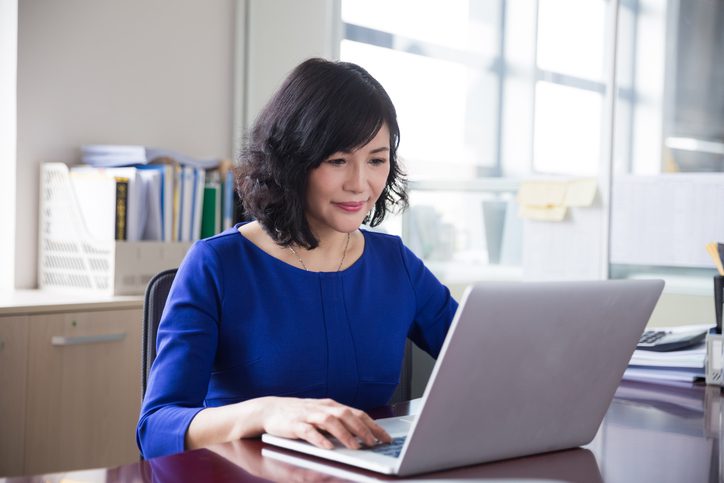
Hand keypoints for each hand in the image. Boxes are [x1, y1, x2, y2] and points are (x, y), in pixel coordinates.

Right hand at [261, 397, 391, 449]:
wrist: (269, 409)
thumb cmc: (298, 414)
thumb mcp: (321, 414)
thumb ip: (338, 422)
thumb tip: (361, 434)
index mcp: (331, 406)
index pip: (356, 413)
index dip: (372, 424)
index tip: (385, 437)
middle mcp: (322, 408)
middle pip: (346, 415)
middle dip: (362, 429)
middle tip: (374, 443)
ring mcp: (308, 415)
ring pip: (330, 422)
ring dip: (345, 434)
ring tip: (356, 446)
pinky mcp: (295, 424)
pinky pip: (309, 431)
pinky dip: (319, 439)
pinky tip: (328, 447)